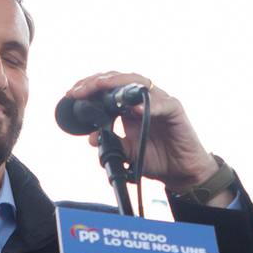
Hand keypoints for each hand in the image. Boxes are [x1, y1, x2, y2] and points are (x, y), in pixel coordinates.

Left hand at [61, 71, 216, 191]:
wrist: (180, 173)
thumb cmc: (156, 159)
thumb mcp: (127, 153)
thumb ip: (112, 143)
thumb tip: (93, 139)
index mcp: (129, 107)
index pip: (108, 88)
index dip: (89, 88)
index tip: (72, 95)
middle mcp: (143, 99)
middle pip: (119, 79)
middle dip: (97, 82)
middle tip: (80, 90)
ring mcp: (159, 102)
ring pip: (138, 82)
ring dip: (118, 84)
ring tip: (101, 87)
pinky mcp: (174, 109)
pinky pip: (161, 103)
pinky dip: (147, 105)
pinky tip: (134, 109)